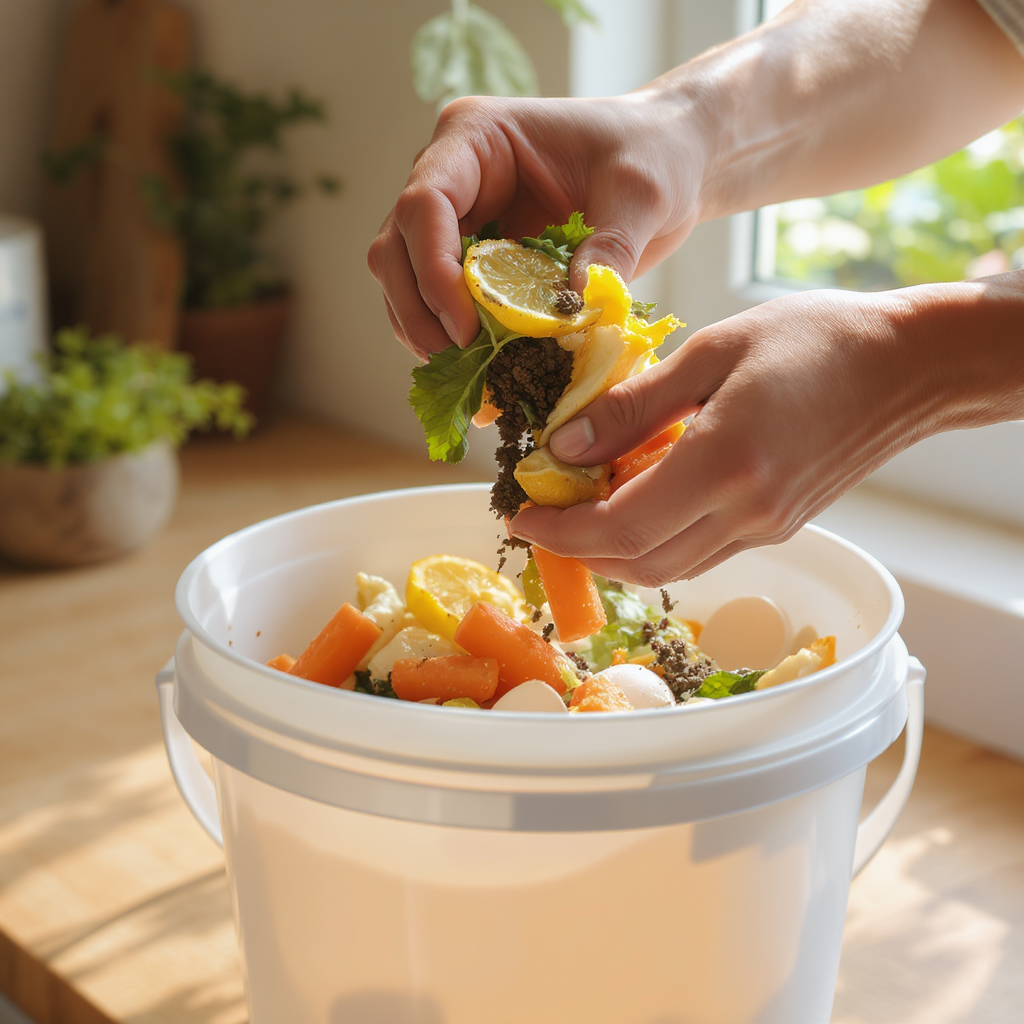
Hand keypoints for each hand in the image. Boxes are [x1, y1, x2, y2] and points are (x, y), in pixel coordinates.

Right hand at [367, 91, 707, 358]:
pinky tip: (486, 378)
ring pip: (405, 283)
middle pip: (396, 250)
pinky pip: (442, 305)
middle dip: (420, 312)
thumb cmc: (654, 154)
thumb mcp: (640, 195)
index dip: (433, 271)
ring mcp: (458, 220)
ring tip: (472, 379)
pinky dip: (455, 343)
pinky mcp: (477, 260)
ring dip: (429, 333)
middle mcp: (453, 177)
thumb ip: (609, 251)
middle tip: (462, 363)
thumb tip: (573, 314)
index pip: (424, 204)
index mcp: (476, 137)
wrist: (669, 162)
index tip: (468, 328)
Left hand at [509, 288, 945, 585]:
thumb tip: (565, 444)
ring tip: (578, 511)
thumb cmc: (815, 339)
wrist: (908, 366)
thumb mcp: (713, 350)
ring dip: (613, 552)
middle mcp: (746, 511)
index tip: (520, 514)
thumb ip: (635, 405)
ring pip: (669, 568)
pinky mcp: (777, 525)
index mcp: (726, 463)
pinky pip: (700, 551)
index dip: (561, 531)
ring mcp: (765, 526)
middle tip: (541, 516)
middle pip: (639, 564)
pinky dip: (654, 541)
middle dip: (577, 550)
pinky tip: (636, 502)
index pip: (620, 527)